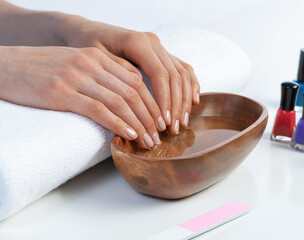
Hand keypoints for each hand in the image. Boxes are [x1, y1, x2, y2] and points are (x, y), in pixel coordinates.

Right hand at [0, 46, 164, 148]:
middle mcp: (91, 63)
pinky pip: (99, 110)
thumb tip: (126, 95)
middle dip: (151, 116)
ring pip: (121, 102)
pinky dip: (118, 124)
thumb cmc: (41, 68)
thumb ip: (101, 74)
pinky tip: (129, 135)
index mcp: (97, 56)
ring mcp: (77, 77)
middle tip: (160, 135)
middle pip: (134, 92)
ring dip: (140, 124)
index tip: (160, 119)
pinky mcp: (62, 92)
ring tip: (149, 141)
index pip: (136, 80)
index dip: (152, 101)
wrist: (4, 65)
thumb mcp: (76, 64)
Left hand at [60, 18, 200, 133]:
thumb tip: (137, 95)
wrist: (89, 31)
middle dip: (176, 105)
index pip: (160, 75)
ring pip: (183, 74)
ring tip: (182, 123)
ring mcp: (160, 48)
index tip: (164, 123)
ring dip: (185, 100)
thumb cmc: (89, 46)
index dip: (165, 100)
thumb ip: (118, 75)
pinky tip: (193, 102)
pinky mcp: (162, 54)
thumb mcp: (97, 60)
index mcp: (139, 42)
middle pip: (175, 76)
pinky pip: (184, 69)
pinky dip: (191, 86)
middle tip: (174, 129)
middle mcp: (154, 43)